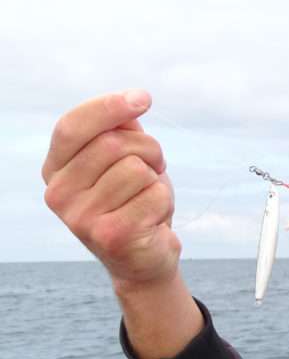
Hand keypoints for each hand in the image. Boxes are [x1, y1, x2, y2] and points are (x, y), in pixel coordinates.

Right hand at [42, 90, 179, 292]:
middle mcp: (57, 194)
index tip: (144, 98)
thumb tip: (133, 103)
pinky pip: (154, 195)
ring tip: (149, 197)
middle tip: (154, 167)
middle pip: (112, 144)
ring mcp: (80, 217)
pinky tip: (153, 219)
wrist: (144, 259)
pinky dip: (164, 201)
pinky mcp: (110, 235)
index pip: (71, 127)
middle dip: (148, 149)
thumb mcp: (125, 160)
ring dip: (156, 179)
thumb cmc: (135, 201)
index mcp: (54, 170)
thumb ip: (120, 130)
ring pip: (136, 169)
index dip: (108, 107)